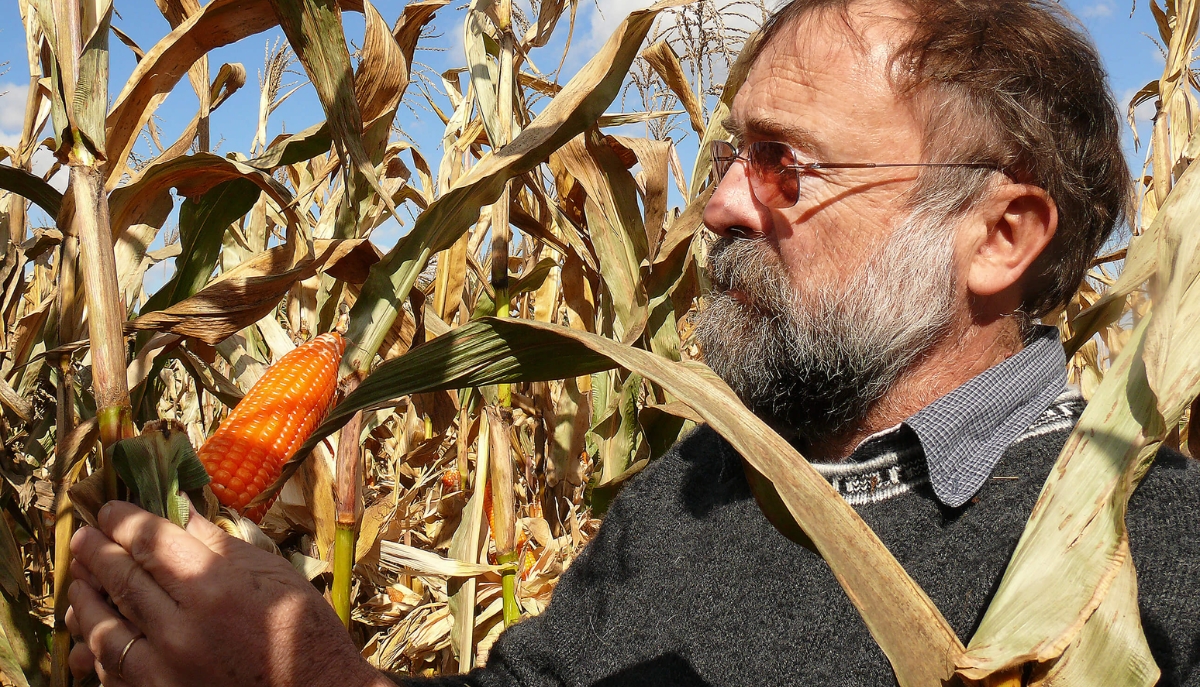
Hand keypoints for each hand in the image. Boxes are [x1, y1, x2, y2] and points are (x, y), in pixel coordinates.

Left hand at [65, 500, 391, 686]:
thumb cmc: (303, 632)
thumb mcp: (273, 576)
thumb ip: (220, 546)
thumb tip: (182, 514)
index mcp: (215, 587)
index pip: (151, 542)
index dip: (124, 522)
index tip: (109, 511)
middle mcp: (182, 628)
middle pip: (122, 580)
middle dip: (98, 553)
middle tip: (84, 538)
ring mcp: (166, 669)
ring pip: (105, 629)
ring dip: (86, 601)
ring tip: (79, 582)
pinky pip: (112, 673)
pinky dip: (96, 652)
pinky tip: (92, 636)